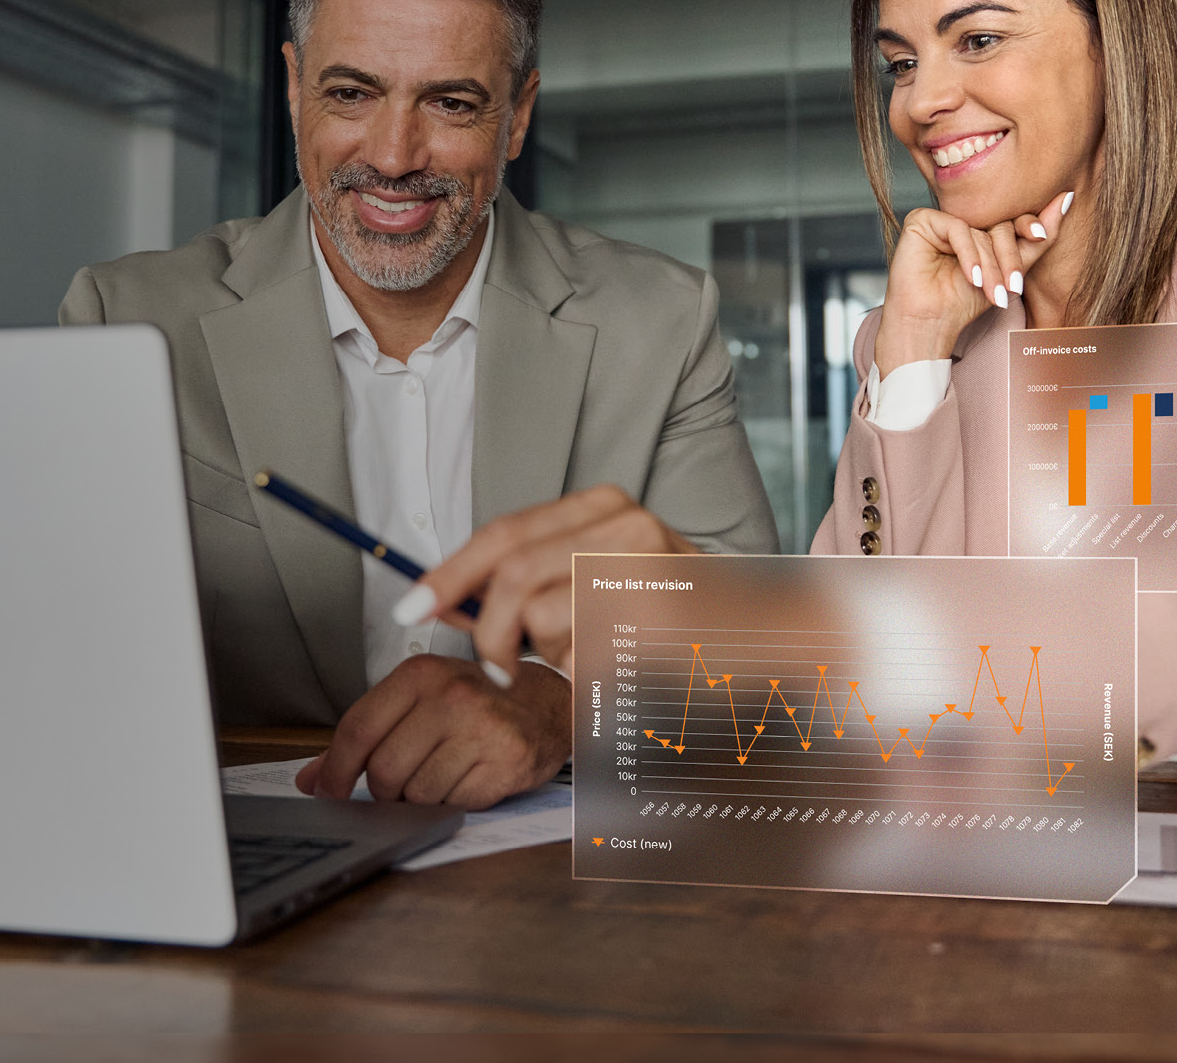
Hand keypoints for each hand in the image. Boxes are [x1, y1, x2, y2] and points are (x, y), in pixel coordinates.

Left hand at [293, 655, 567, 809]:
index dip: (335, 769)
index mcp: (421, 674)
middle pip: (384, 770)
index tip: (326, 790)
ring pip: (416, 794)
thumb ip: (366, 734)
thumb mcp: (419, 699)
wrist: (547, 703)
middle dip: (382, 789)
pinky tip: (465, 779)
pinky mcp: (507, 763)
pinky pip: (454, 804)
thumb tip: (312, 778)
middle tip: (397, 784)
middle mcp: (451, 698)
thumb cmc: (477, 700)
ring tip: (440, 773)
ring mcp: (482, 731)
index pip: (358, 728)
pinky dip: (452, 801)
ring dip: (419, 798)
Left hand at [401, 484, 691, 679]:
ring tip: (583, 657)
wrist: (765, 633)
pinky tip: (616, 665)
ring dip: (543, 654)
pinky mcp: (653, 618)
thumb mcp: (599, 576)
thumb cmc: (672, 613)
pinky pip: (578, 655)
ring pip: (538, 617)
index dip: (449, 573)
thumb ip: (531, 580)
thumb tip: (448, 601)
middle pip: (509, 573)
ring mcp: (641, 567)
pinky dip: (580, 672)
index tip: (411, 605)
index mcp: (603, 505)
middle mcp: (622, 524)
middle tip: (492, 666)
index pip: (502, 533)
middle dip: (485, 628)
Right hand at [874, 189, 1074, 373]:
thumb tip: (1067, 198)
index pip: (1011, 218)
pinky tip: (971, 278)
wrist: (929, 323)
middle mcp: (962, 219)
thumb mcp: (1012, 271)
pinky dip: (968, 255)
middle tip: (1012, 286)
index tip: (1040, 235)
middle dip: (1008, 258)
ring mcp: (941, 219)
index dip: (1028, 226)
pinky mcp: (921, 220)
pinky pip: (957, 228)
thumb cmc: (964, 301)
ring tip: (990, 292)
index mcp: (981, 227)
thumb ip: (1039, 238)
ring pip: (979, 230)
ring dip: (989, 265)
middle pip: (998, 225)